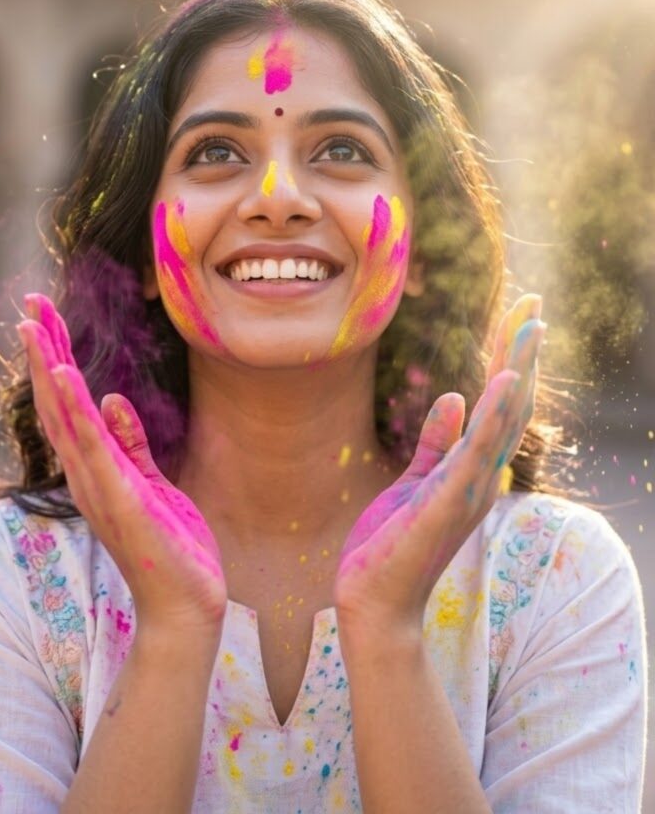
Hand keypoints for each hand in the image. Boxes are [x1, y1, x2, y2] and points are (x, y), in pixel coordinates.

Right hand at [18, 293, 227, 635]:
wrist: (186, 605)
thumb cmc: (171, 547)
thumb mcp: (152, 481)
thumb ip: (130, 442)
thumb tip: (112, 397)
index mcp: (94, 470)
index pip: (66, 406)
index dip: (53, 360)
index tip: (45, 318)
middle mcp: (86, 475)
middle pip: (55, 404)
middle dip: (43, 353)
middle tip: (29, 305)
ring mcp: (99, 487)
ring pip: (66, 418)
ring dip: (49, 369)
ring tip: (35, 327)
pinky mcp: (120, 498)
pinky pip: (94, 446)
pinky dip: (77, 409)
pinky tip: (65, 375)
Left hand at [334, 294, 544, 635]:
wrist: (373, 603)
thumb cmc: (391, 546)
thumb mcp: (413, 482)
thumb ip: (435, 442)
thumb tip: (453, 395)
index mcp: (471, 468)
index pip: (499, 404)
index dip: (511, 358)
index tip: (519, 315)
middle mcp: (480, 476)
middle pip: (511, 404)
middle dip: (521, 353)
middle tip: (534, 305)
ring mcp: (469, 489)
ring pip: (503, 421)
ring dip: (518, 371)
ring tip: (530, 327)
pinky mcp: (447, 502)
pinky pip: (476, 450)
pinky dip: (493, 414)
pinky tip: (506, 379)